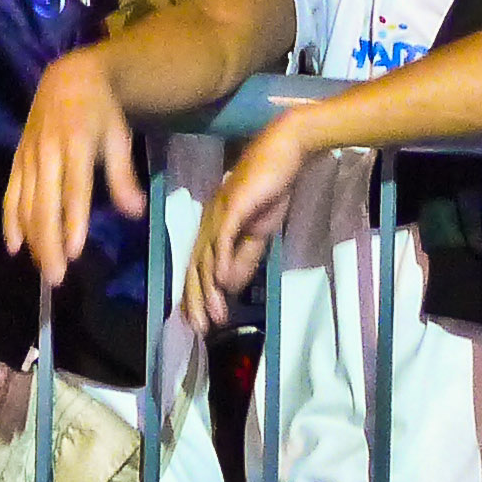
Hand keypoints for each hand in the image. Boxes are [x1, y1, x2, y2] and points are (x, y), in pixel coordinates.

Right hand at [3, 46, 138, 281]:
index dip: (73, 220)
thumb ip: (123, 175)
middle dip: (49, 242)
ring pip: (25, 203)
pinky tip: (15, 246)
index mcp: (77, 142)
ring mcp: (28, 155)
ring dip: (33, 239)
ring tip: (44, 269)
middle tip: (56, 276)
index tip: (75, 251)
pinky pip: (10, 194)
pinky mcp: (16, 159)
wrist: (67, 79)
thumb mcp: (120, 136)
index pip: (74, 188)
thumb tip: (135, 212)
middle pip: (45, 203)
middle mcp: (47, 151)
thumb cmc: (100, 112)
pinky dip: (10, 221)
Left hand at [185, 114, 311, 327]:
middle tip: (198, 329)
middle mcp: (210, 221)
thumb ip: (245, 258)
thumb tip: (229, 286)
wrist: (286, 152)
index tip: (198, 324)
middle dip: (195, 300)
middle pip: (195, 266)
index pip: (199, 267)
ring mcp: (219, 212)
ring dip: (207, 289)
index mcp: (214, 228)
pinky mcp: (234, 205)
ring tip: (212, 317)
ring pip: (206, 257)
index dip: (196, 296)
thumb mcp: (260, 233)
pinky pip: (223, 237)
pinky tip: (222, 283)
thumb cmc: (271, 188)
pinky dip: (221, 261)